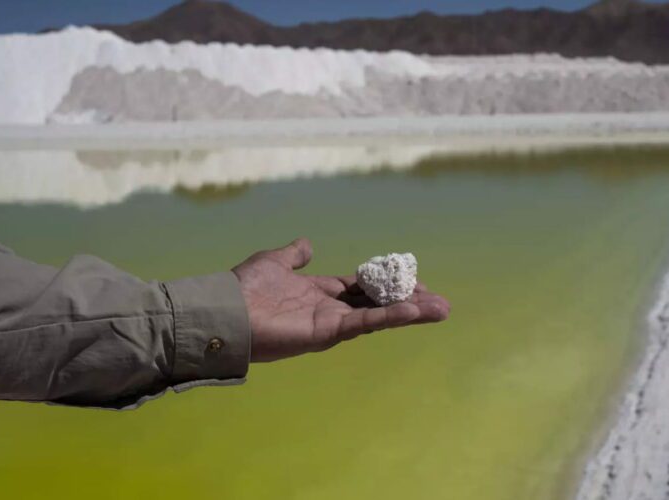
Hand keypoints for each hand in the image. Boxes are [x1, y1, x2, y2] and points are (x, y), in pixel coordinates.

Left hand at [232, 238, 450, 361]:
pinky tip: (415, 311)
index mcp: (320, 292)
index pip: (362, 288)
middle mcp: (330, 308)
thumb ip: (292, 255)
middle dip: (409, 301)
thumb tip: (306, 244)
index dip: (387, 283)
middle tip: (439, 300)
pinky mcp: (328, 332)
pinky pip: (365, 323)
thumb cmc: (245, 287)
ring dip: (411, 312)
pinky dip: (390, 317)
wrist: (226, 310)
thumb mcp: (273, 261)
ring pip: (379, 315)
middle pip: (378, 303)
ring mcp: (331, 323)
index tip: (414, 280)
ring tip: (442, 310)